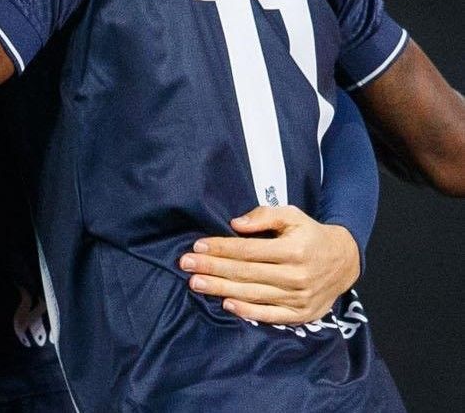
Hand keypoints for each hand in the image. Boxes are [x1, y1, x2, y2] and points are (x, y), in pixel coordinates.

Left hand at [179, 205, 359, 323]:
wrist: (345, 261)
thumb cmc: (310, 235)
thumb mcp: (292, 215)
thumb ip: (264, 216)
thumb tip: (235, 224)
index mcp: (294, 250)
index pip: (249, 250)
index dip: (222, 248)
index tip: (197, 246)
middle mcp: (298, 276)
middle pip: (247, 273)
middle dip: (213, 268)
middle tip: (186, 265)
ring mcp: (300, 298)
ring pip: (254, 294)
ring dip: (222, 289)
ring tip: (196, 283)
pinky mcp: (302, 314)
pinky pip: (271, 315)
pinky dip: (248, 312)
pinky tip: (226, 304)